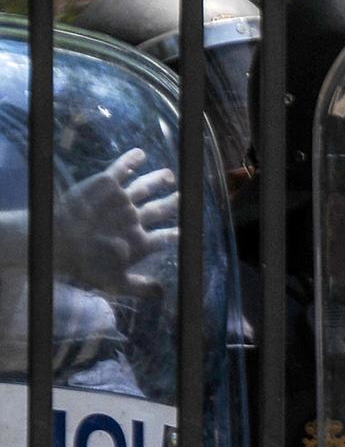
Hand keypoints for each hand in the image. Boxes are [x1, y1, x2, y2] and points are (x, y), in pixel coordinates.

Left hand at [54, 148, 177, 294]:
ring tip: (169, 175)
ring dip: (159, 180)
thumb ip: (141, 288)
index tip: (183, 232)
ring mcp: (122, 200)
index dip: (176, 235)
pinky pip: (122, 168)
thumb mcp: (115, 282)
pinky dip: (131, 159)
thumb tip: (163, 294)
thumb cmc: (85, 264)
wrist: (58, 240)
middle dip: (173, 203)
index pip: (166, 238)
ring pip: (146, 187)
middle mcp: (136, 219)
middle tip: (182, 197)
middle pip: (160, 209)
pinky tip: (140, 152)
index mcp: (140, 242)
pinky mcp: (106, 184)